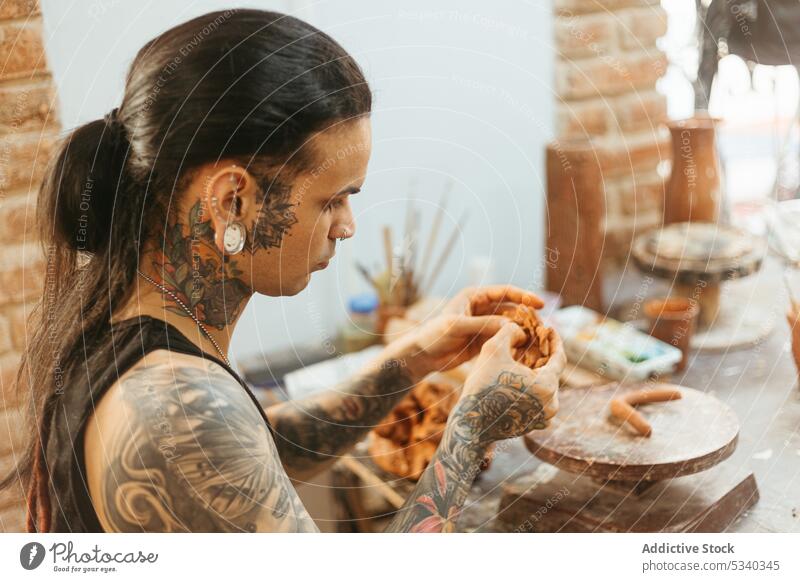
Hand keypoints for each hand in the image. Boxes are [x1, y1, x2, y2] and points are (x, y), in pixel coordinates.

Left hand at [383, 285, 545, 380]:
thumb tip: (511, 326)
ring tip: (537, 341)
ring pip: (510, 326)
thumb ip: (483, 324)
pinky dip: (515, 344)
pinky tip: (526, 351)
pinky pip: (504, 339)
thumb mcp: (457, 326)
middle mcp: (482, 308)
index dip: (524, 296)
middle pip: (512, 309)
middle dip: (527, 317)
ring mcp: (485, 325)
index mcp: (475, 296)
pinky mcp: (485, 341)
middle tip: (542, 328)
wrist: (423, 355)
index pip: (505, 292)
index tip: (540, 304)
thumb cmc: (434, 335)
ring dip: (523, 332)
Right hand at [449, 322, 564, 444]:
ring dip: (537, 372)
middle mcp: (552, 404)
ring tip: (524, 360)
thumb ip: (510, 331)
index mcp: (547, 386)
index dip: (554, 340)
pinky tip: (518, 378)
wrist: (471, 423)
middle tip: (533, 342)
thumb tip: (521, 331)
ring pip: (546, 386)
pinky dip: (532, 387)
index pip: (559, 357)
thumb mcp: (493, 349)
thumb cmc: (482, 386)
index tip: (549, 329)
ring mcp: (545, 417)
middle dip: (542, 356)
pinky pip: (540, 400)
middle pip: (552, 372)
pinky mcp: (535, 424)